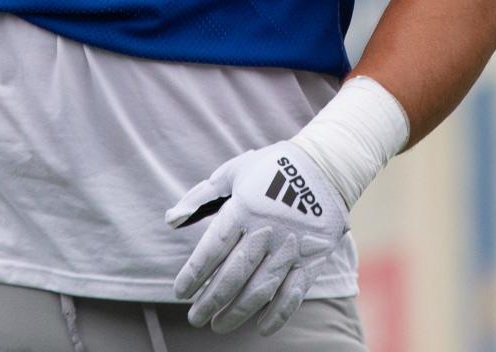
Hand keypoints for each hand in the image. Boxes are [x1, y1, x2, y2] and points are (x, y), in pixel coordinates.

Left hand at [165, 140, 348, 335]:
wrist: (325, 167)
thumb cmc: (270, 168)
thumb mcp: (233, 172)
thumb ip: (200, 197)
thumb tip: (171, 220)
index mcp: (243, 208)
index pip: (213, 249)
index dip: (194, 273)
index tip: (180, 292)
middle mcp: (266, 232)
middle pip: (233, 275)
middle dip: (211, 300)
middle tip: (194, 318)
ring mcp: (290, 249)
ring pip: (260, 290)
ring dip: (237, 312)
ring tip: (217, 326)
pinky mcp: (312, 260)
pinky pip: (293, 295)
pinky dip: (278, 315)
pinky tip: (261, 328)